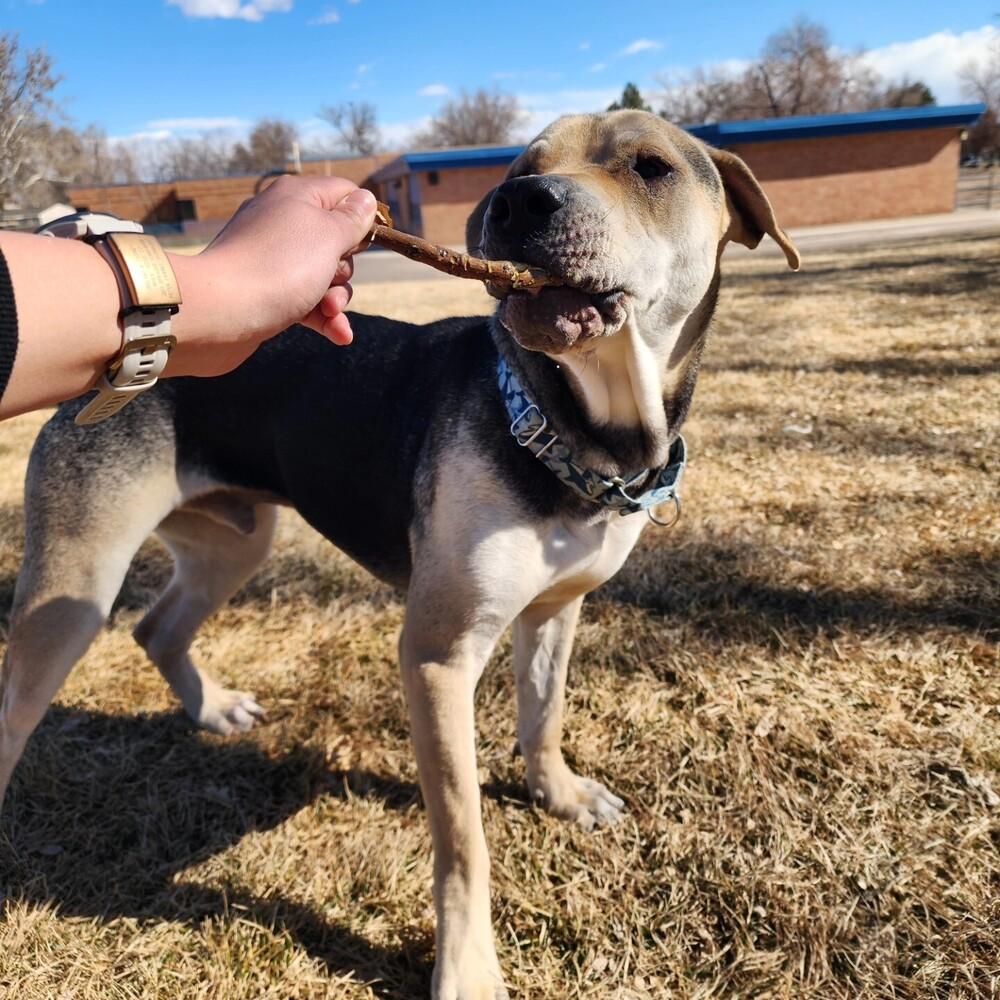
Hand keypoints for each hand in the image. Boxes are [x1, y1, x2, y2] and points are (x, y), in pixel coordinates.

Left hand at [167, 175, 376, 376]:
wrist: (220, 312)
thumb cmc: (279, 267)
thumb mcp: (328, 235)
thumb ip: (352, 218)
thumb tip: (366, 199)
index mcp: (297, 197)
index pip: (343, 193)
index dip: (362, 216)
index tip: (370, 242)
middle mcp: (283, 222)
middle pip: (336, 241)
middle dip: (346, 268)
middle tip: (332, 279)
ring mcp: (273, 259)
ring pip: (323, 276)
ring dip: (337, 298)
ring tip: (329, 312)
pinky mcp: (267, 292)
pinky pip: (306, 301)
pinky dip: (324, 317)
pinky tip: (339, 335)